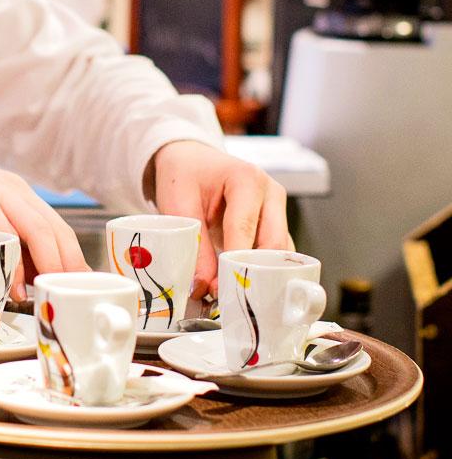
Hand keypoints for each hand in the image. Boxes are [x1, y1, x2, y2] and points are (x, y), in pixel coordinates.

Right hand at [0, 141, 88, 299]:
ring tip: (47, 295)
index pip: (57, 227)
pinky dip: (13, 262)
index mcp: (19, 194)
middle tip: (76, 293)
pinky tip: (15, 285)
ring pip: (37, 230)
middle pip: (56, 229)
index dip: (73, 256)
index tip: (83, 283)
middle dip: (70, 264)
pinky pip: (3, 233)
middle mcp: (15, 191)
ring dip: (47, 266)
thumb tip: (18, 283)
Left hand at [149, 140, 291, 298]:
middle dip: (253, 274)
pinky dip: (261, 271)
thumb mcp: (178, 203)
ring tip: (234, 296)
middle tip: (228, 298)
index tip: (219, 289)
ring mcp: (276, 210)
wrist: (189, 159)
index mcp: (247, 179)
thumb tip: (204, 287)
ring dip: (261, 276)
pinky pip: (275, 254)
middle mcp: (270, 194)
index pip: (245, 228)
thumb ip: (194, 245)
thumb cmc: (184, 174)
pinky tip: (242, 285)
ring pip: (280, 253)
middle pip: (273, 245)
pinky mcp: (274, 225)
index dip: (234, 263)